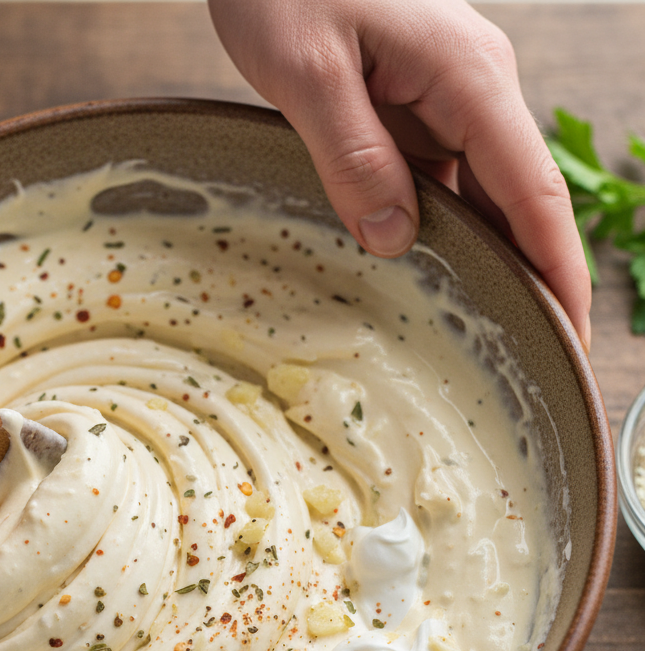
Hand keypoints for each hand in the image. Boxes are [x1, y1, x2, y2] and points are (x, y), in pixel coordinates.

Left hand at [208, 0, 591, 347]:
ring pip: (474, 192)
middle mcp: (471, 88)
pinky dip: (432, 226)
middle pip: (516, 199)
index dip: (555, 269)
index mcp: (467, 77)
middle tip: (526, 354)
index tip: (567, 335)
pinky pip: (434, 176)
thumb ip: (353, 154)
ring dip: (477, 256)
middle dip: (528, 277)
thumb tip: (392, 237)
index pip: (532, 192)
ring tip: (474, 329)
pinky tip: (414, 267)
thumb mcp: (308, 70)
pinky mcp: (409, 102)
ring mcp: (443, 94)